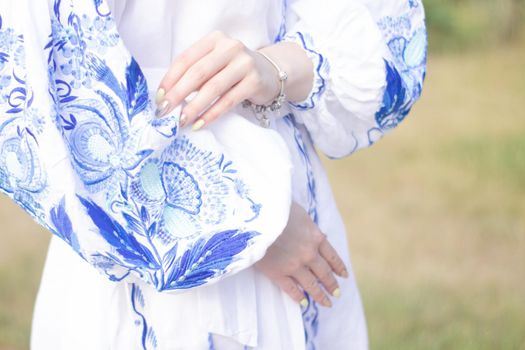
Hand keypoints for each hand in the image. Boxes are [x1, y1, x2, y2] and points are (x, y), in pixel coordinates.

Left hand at [154, 30, 282, 129]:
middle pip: (198, 73)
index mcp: (214, 40)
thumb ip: (195, 74)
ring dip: (194, 107)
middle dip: (178, 94)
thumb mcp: (214, 64)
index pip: (186, 59)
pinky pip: (228, 101)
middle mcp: (230, 47)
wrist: (270, 73)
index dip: (170, 79)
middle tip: (164, 112)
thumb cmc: (234, 71)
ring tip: (181, 121)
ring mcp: (244, 63)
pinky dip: (212, 114)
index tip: (159, 98)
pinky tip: (200, 124)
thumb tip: (169, 96)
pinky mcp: (254, 81)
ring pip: (213, 88)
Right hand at [255, 202, 348, 307]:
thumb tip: (320, 235)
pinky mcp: (278, 273)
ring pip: (311, 285)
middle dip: (332, 284)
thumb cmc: (277, 209)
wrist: (258, 217)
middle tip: (337, 293)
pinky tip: (303, 303)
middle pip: (324, 273)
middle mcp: (309, 254)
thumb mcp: (300, 213)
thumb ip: (310, 226)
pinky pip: (291, 289)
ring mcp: (294, 265)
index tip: (344, 276)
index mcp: (315, 237)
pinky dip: (298, 297)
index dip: (338, 267)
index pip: (332, 256)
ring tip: (326, 303)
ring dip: (320, 296)